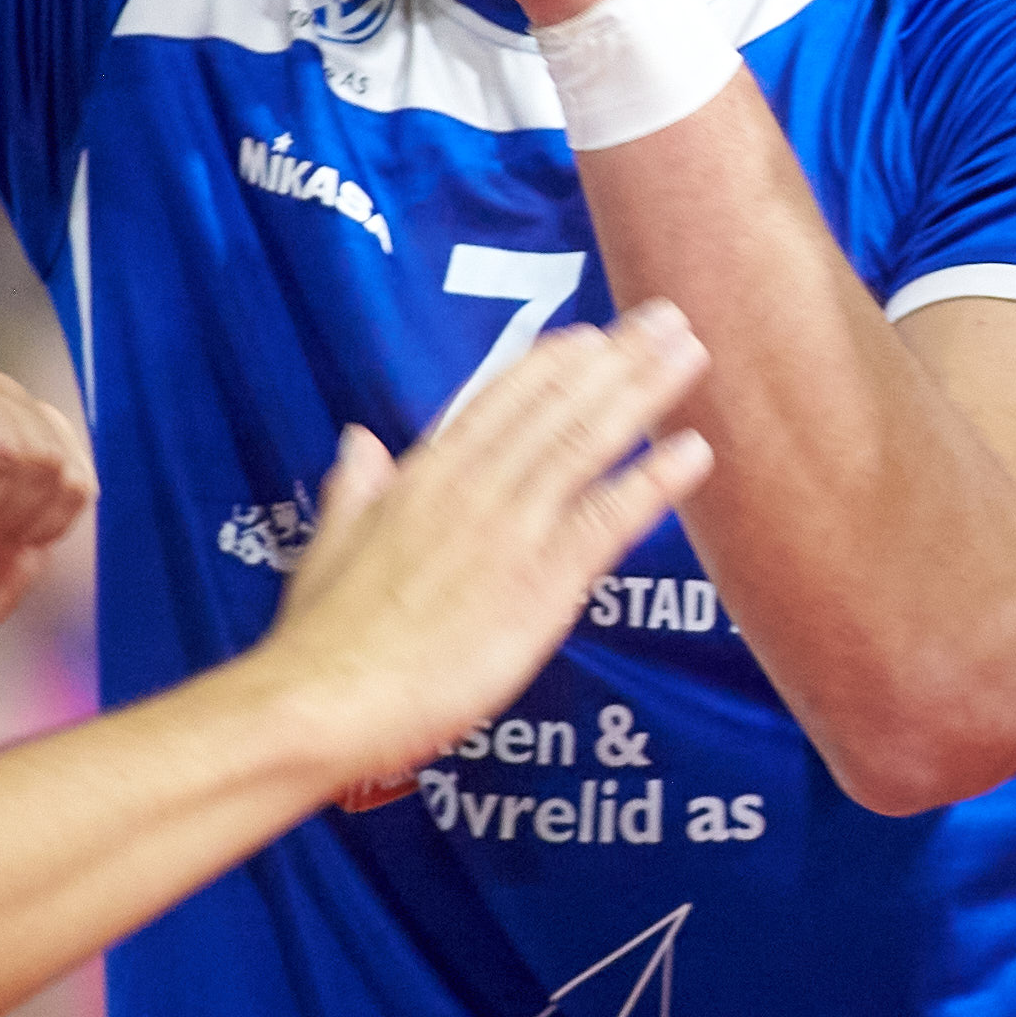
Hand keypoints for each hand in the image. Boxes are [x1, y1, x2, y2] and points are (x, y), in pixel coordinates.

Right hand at [264, 308, 709, 799]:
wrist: (326, 699)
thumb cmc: (321, 638)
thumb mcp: (329, 544)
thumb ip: (356, 488)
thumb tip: (358, 439)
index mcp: (421, 478)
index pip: (496, 402)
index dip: (549, 365)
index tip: (591, 336)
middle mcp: (473, 489)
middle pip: (556, 408)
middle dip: (616, 360)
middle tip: (668, 317)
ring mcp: (511, 531)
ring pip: (586, 444)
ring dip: (643, 394)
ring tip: (690, 353)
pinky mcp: (541, 582)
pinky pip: (608, 520)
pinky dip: (653, 482)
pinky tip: (694, 452)